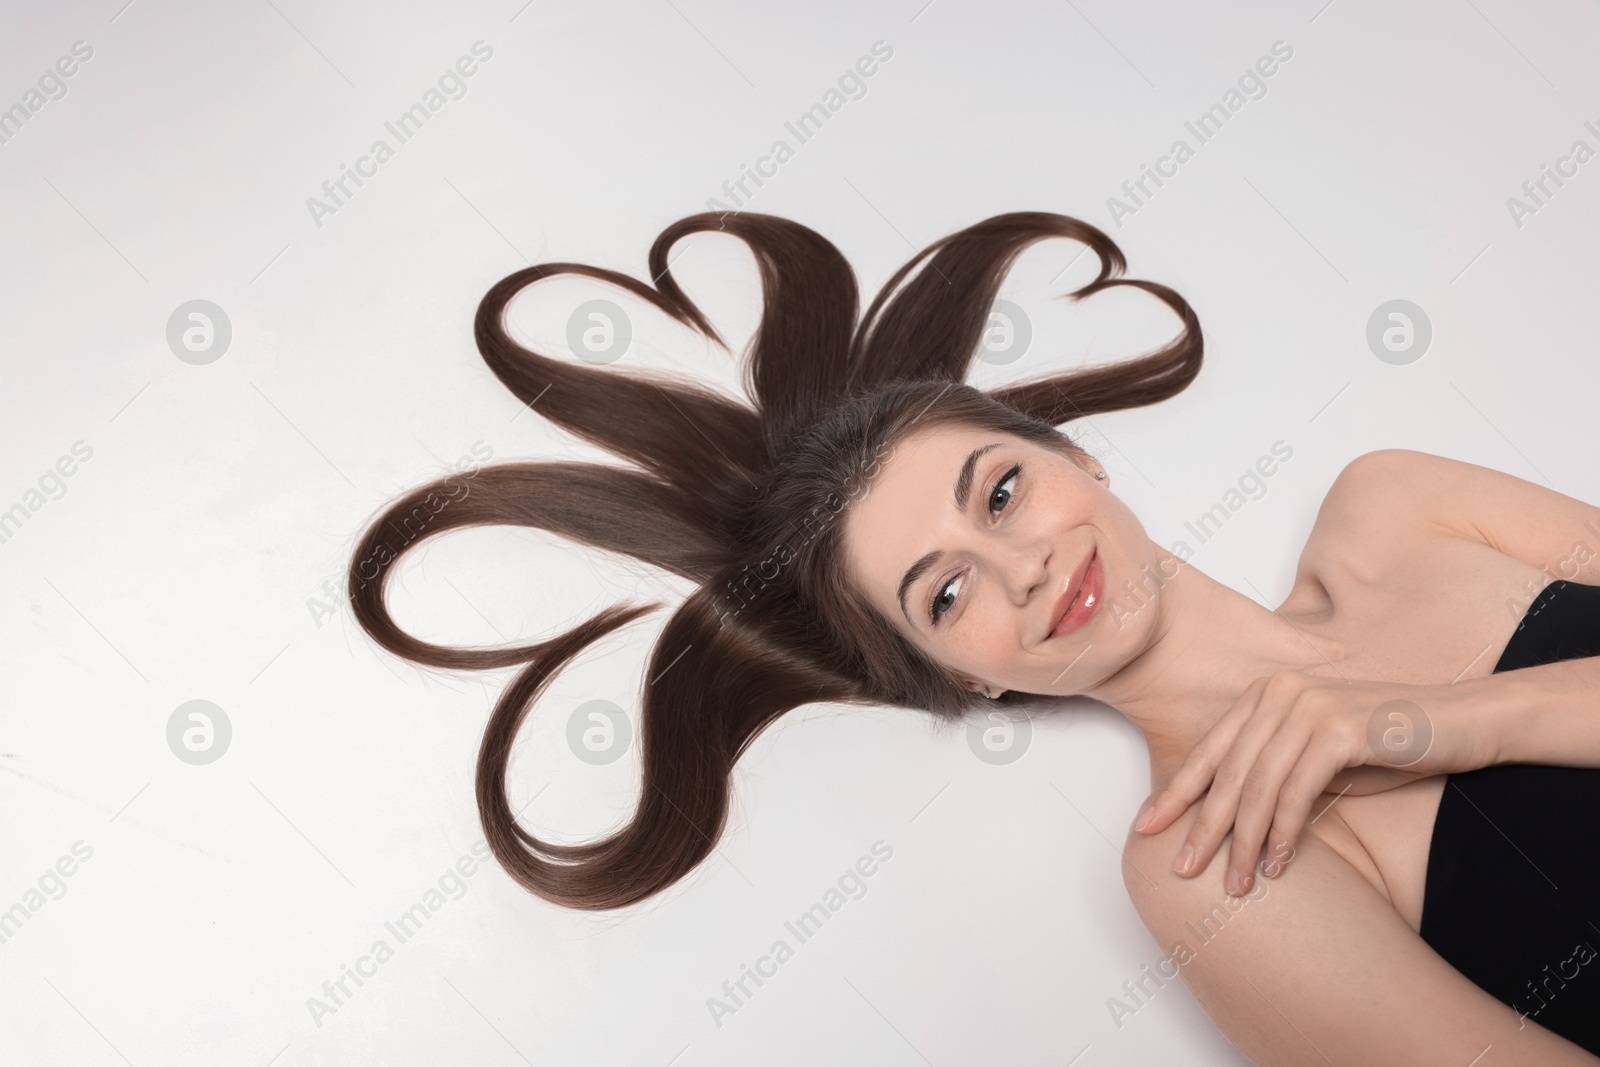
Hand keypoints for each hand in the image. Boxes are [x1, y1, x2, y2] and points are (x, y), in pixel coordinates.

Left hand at [1132, 671, 1491, 895]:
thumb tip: (1225, 817)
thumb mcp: (1318, 754)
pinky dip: (1286, 834)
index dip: (1176, 792)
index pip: (1210, 750)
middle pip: (1228, 772)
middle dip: (1202, 826)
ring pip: (1258, 788)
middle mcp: (1279, 693)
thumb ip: (1274, 769)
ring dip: (1246, 843)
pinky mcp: (1337, 730)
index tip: (1147, 828)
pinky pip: (1297, 793)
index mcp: (1266, 694)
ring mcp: (1308, 707)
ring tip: (1236, 884)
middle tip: (1182, 870)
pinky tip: (1281, 865)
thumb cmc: (1387, 744)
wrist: (1461, 722)